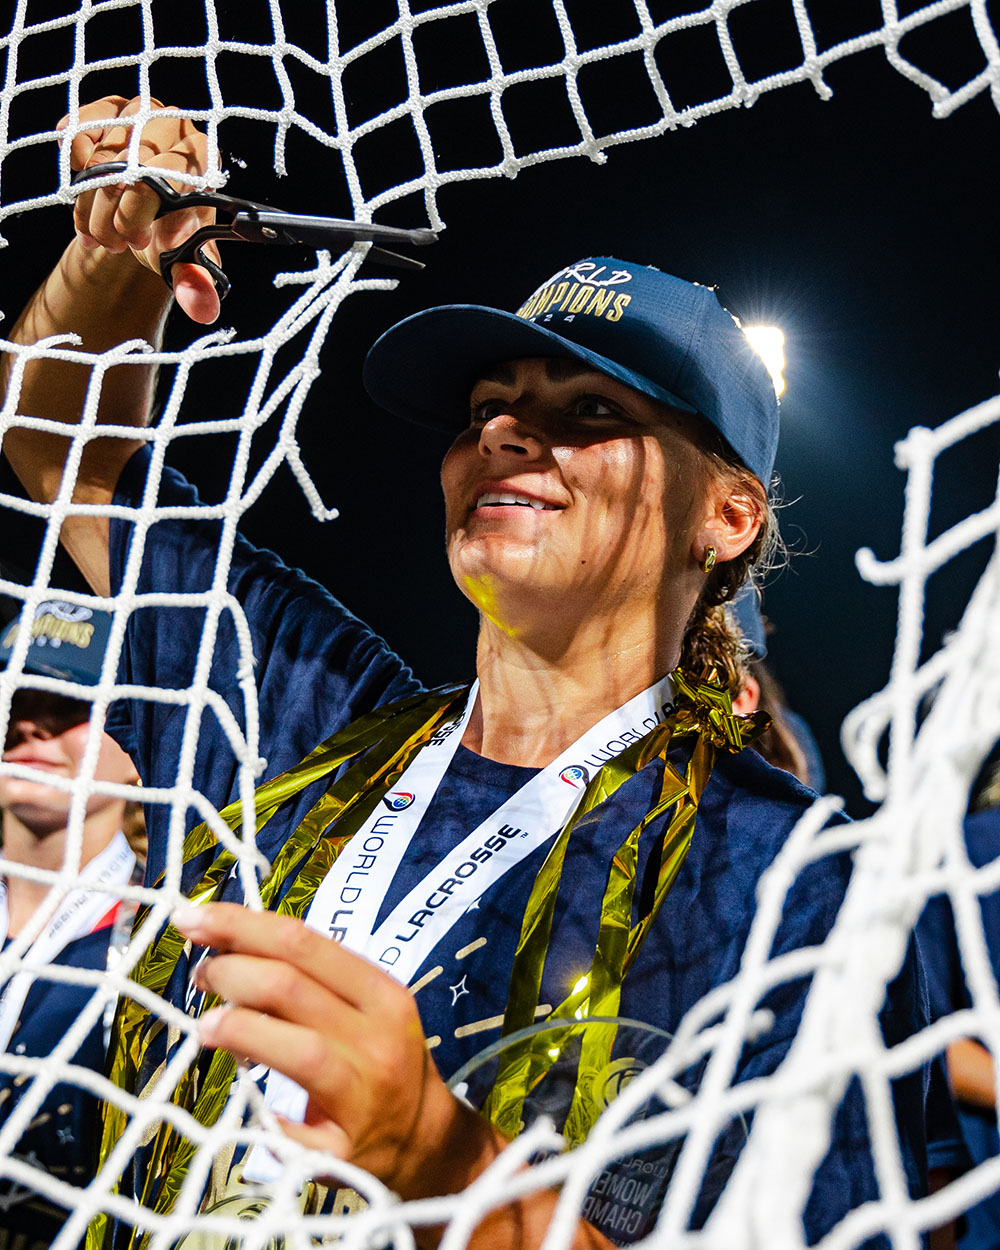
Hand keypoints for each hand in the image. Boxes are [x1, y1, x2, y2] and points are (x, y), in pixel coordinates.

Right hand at [58, 95, 220, 323]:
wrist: (145, 215)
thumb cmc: (168, 233)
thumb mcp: (181, 260)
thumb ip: (193, 284)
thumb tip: (203, 309)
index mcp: (203, 158)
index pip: (166, 174)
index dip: (141, 213)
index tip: (138, 242)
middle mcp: (174, 126)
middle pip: (131, 166)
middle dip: (115, 214)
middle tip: (115, 245)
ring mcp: (139, 112)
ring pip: (102, 155)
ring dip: (92, 202)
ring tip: (99, 232)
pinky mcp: (108, 109)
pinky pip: (79, 127)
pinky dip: (75, 161)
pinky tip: (85, 185)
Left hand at [172, 902, 484, 1198]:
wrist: (425, 1141)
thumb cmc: (379, 1059)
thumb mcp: (365, 1007)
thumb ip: (311, 979)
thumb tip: (228, 945)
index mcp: (382, 993)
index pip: (304, 942)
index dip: (241, 925)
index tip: (194, 918)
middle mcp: (379, 1039)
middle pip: (292, 988)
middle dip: (231, 972)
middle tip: (202, 976)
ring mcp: (365, 1097)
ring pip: (299, 1051)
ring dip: (239, 1030)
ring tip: (205, 1025)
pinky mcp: (342, 1153)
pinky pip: (290, 1131)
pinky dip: (258, 1114)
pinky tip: (239, 1100)